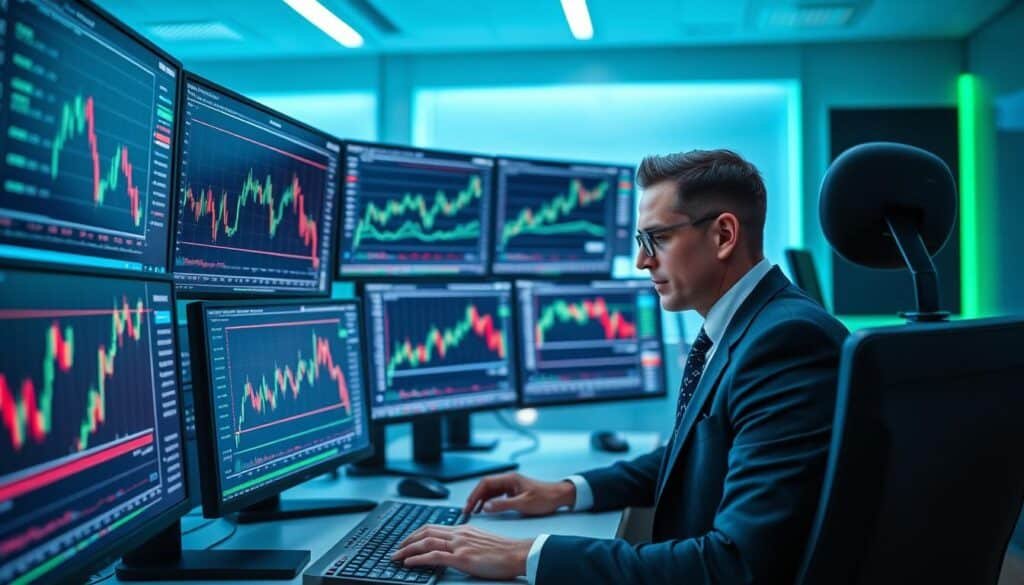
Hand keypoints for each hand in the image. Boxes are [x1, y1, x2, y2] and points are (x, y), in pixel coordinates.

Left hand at [392, 524, 531, 580]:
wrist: (518, 553)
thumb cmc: (504, 551)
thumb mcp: (481, 541)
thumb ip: (466, 542)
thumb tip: (454, 550)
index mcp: (463, 529)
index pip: (433, 527)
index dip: (416, 533)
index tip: (406, 541)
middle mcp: (459, 534)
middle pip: (425, 531)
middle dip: (407, 540)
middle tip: (396, 549)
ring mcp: (460, 545)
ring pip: (426, 542)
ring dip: (407, 549)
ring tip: (396, 557)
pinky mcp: (462, 558)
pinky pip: (434, 556)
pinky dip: (418, 558)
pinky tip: (409, 563)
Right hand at [464, 472, 575, 515]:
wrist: (559, 496)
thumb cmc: (545, 497)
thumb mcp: (523, 503)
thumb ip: (503, 505)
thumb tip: (486, 507)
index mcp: (510, 479)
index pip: (486, 483)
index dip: (475, 494)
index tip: (469, 505)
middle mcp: (509, 480)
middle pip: (486, 486)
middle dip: (475, 497)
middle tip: (468, 509)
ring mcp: (511, 485)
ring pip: (490, 490)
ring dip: (481, 500)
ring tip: (474, 511)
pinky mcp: (513, 491)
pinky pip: (497, 494)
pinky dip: (490, 501)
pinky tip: (487, 509)